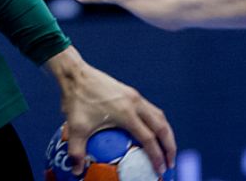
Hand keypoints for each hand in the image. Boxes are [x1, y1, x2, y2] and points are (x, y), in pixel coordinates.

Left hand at [45, 47, 175, 175]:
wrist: (75, 74)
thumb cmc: (76, 100)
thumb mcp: (75, 129)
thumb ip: (77, 152)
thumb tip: (76, 170)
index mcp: (126, 113)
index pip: (149, 139)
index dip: (157, 156)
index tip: (160, 171)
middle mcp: (135, 103)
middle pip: (162, 127)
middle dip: (169, 146)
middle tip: (170, 163)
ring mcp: (134, 96)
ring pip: (159, 116)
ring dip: (166, 133)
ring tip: (166, 148)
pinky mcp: (130, 92)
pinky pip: (150, 109)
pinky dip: (156, 122)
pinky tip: (150, 131)